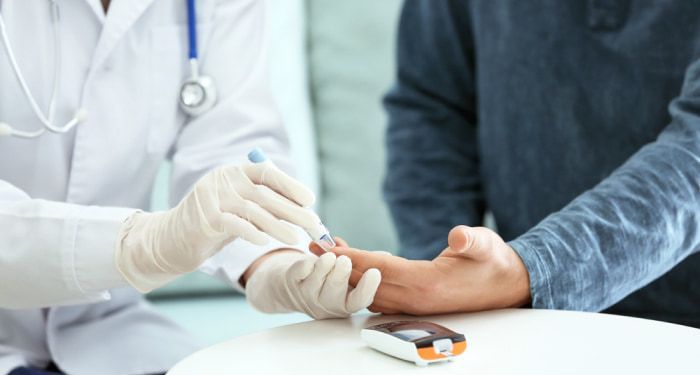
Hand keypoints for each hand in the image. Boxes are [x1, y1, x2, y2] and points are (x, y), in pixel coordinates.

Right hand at [115, 162, 318, 291]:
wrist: (172, 238)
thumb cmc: (214, 224)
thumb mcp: (239, 208)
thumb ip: (264, 204)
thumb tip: (303, 210)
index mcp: (235, 172)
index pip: (267, 173)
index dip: (290, 185)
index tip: (310, 200)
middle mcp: (224, 179)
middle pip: (265, 194)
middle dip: (292, 210)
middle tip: (313, 224)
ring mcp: (212, 197)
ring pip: (253, 211)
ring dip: (278, 226)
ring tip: (296, 238)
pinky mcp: (205, 217)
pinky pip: (234, 224)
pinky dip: (252, 232)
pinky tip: (265, 242)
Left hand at [244, 251, 380, 318]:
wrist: (296, 283)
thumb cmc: (331, 276)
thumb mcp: (349, 273)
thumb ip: (361, 263)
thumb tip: (381, 256)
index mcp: (347, 302)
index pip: (359, 300)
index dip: (367, 288)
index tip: (375, 272)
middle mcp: (328, 304)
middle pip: (336, 292)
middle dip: (340, 275)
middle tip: (345, 260)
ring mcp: (308, 295)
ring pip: (316, 282)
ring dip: (324, 266)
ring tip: (329, 255)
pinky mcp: (292, 283)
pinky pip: (299, 273)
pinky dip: (306, 263)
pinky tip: (311, 256)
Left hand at [310, 226, 530, 314]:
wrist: (507, 286)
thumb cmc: (494, 262)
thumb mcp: (486, 245)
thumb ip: (471, 241)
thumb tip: (458, 237)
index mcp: (427, 284)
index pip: (379, 270)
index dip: (352, 258)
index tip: (327, 248)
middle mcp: (415, 298)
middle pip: (366, 282)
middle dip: (337, 265)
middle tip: (312, 247)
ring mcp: (413, 303)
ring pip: (369, 289)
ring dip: (346, 272)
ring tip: (325, 252)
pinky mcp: (414, 302)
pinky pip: (379, 293)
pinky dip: (361, 279)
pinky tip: (353, 265)